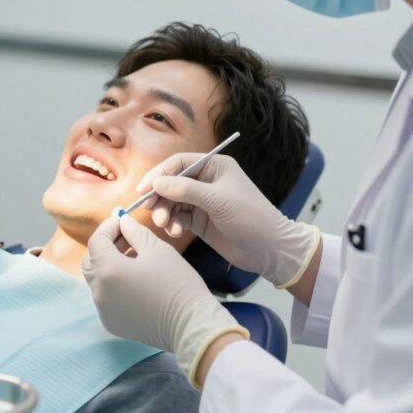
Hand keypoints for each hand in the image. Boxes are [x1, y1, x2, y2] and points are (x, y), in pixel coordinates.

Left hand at [83, 214, 247, 385]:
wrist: (191, 325)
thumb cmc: (177, 283)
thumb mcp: (157, 249)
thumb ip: (134, 232)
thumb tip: (123, 222)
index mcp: (108, 270)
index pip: (97, 241)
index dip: (108, 227)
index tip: (121, 220)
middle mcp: (99, 291)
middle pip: (91, 261)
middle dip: (104, 246)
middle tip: (124, 237)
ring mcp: (103, 310)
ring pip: (97, 280)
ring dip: (109, 265)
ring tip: (132, 257)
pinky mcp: (111, 323)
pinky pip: (105, 298)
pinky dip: (113, 285)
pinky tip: (133, 280)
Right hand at [138, 153, 319, 287]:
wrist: (269, 249)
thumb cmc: (250, 217)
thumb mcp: (217, 200)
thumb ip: (185, 190)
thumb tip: (156, 183)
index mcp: (214, 166)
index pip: (178, 164)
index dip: (158, 174)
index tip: (143, 189)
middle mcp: (206, 181)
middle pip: (171, 183)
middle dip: (159, 197)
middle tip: (150, 210)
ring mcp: (202, 201)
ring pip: (172, 202)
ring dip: (165, 213)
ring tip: (165, 226)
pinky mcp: (200, 220)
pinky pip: (178, 218)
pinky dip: (173, 224)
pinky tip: (176, 232)